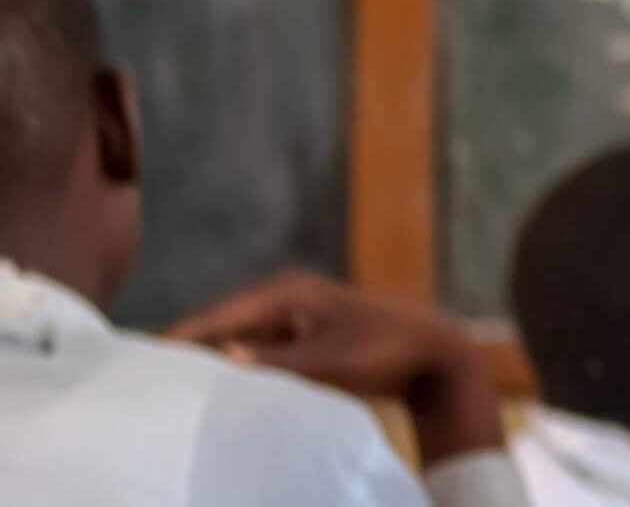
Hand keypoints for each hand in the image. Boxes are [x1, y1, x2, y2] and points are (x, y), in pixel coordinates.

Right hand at [168, 272, 500, 465]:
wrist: (435, 356)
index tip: (140, 361)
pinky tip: (222, 391)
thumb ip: (276, 362)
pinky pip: (259, 351)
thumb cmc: (385, 352)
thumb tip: (224, 358)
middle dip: (191, 352)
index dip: (179, 339)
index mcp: (286, 292)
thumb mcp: (330, 362)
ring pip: (238, 341)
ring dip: (216, 362)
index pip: (216, 316)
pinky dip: (242, 367)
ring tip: (178, 390)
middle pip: (221, 326)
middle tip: (151, 382)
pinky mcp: (303, 335)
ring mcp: (294, 315)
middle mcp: (285, 296)